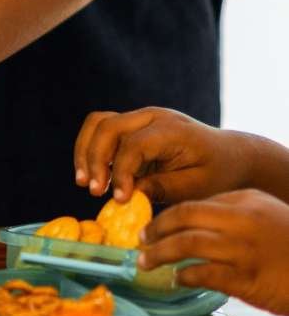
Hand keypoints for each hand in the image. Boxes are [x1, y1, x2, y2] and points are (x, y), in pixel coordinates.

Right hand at [73, 107, 255, 206]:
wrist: (230, 155)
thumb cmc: (217, 173)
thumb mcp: (197, 187)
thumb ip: (162, 188)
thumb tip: (127, 194)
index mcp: (172, 129)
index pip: (133, 145)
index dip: (121, 172)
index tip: (118, 199)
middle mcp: (152, 116)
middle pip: (108, 127)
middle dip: (94, 159)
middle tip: (93, 191)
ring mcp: (140, 118)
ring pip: (97, 123)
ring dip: (86, 152)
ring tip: (84, 182)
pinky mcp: (132, 126)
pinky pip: (101, 129)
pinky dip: (91, 150)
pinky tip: (92, 175)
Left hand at [138, 189, 288, 313]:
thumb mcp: (264, 214)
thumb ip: (231, 212)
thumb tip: (189, 222)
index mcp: (245, 201)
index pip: (192, 204)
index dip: (164, 216)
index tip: (148, 227)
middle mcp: (242, 221)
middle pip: (183, 220)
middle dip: (155, 231)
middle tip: (140, 242)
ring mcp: (244, 250)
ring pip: (187, 245)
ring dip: (161, 254)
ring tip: (146, 262)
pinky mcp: (248, 279)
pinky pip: (204, 274)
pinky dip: (184, 276)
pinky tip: (176, 279)